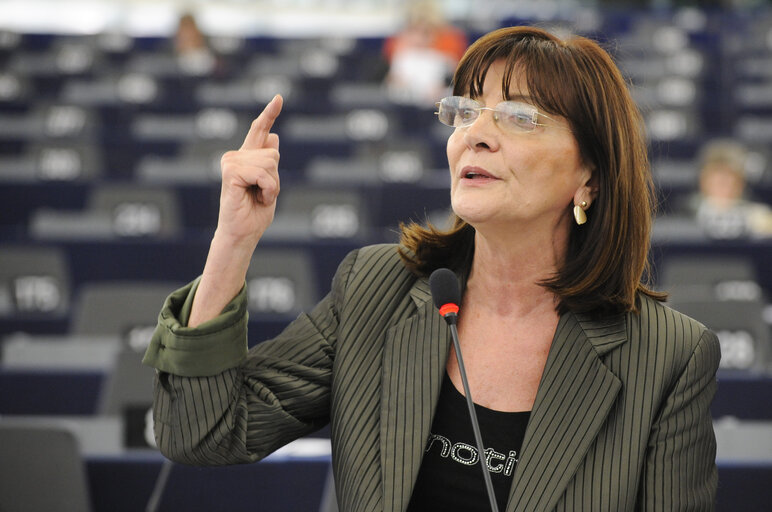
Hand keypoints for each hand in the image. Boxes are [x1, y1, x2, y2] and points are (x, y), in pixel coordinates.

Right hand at [215, 94, 282, 246]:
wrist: (242, 233)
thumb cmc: (255, 213)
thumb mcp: (270, 184)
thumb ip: (269, 163)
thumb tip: (274, 137)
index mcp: (246, 158)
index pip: (259, 131)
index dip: (269, 113)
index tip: (278, 97)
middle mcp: (236, 156)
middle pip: (273, 153)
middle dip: (276, 178)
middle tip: (263, 194)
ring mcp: (231, 162)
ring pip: (270, 162)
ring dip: (272, 185)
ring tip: (259, 197)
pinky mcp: (230, 171)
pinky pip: (262, 173)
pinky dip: (267, 189)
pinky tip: (256, 198)